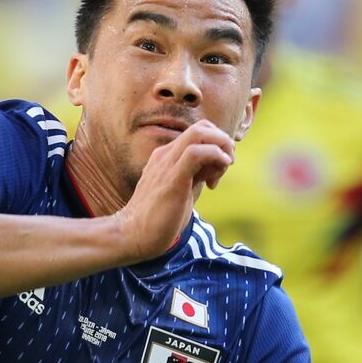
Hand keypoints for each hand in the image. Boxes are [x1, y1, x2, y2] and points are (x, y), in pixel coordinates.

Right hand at [115, 120, 234, 263]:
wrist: (133, 235)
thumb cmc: (159, 218)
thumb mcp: (183, 190)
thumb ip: (197, 175)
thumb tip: (216, 167)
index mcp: (167, 156)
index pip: (198, 132)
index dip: (217, 145)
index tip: (220, 170)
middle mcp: (166, 154)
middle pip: (201, 127)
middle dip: (223, 140)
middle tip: (228, 164)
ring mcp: (167, 163)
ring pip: (199, 133)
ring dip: (221, 147)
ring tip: (222, 171)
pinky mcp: (172, 177)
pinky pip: (196, 153)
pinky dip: (215, 156)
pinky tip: (217, 175)